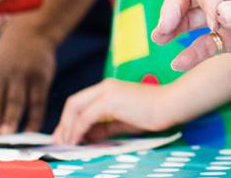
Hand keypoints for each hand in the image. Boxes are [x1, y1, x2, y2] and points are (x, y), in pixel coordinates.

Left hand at [0, 27, 54, 134]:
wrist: (31, 32)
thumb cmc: (7, 58)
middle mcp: (2, 76)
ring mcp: (22, 76)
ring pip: (15, 100)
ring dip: (10, 117)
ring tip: (7, 134)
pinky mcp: (40, 78)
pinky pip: (37, 100)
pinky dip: (35, 117)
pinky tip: (31, 129)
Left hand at [52, 79, 172, 144]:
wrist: (170, 105)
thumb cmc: (153, 112)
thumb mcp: (124, 121)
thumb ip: (105, 127)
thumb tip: (88, 136)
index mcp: (108, 88)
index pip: (81, 102)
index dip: (69, 119)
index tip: (66, 136)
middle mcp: (104, 86)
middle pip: (73, 103)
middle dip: (63, 124)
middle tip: (59, 142)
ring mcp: (106, 91)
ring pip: (75, 109)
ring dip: (68, 128)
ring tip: (66, 144)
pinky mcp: (109, 100)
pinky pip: (85, 117)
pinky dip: (77, 130)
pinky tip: (77, 141)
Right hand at [151, 0, 230, 69]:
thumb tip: (216, 17)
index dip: (205, 1)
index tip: (215, 22)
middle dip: (173, 9)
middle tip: (162, 29)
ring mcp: (230, 15)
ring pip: (193, 19)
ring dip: (175, 28)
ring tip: (158, 40)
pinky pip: (209, 44)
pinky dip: (194, 52)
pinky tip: (179, 62)